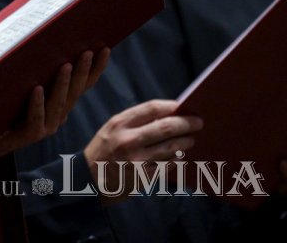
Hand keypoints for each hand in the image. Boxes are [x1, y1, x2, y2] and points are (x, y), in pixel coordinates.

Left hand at [0, 48, 109, 161]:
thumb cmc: (6, 109)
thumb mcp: (23, 87)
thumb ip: (36, 73)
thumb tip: (41, 41)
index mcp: (60, 103)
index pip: (82, 85)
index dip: (94, 69)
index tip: (104, 49)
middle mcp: (58, 115)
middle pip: (75, 92)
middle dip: (82, 72)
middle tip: (87, 52)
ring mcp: (46, 126)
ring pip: (58, 103)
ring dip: (64, 84)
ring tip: (66, 65)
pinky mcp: (31, 135)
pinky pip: (36, 117)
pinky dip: (37, 103)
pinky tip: (37, 89)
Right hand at [84, 99, 202, 202]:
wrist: (88, 180)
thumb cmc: (102, 151)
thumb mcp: (111, 129)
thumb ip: (135, 121)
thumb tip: (167, 115)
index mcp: (119, 124)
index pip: (152, 109)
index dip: (172, 106)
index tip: (183, 106)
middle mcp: (128, 140)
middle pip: (166, 127)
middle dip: (186, 124)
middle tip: (198, 122)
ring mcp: (137, 160)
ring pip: (171, 148)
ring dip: (185, 142)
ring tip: (190, 139)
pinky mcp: (144, 176)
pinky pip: (167, 165)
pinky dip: (176, 159)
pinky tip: (179, 156)